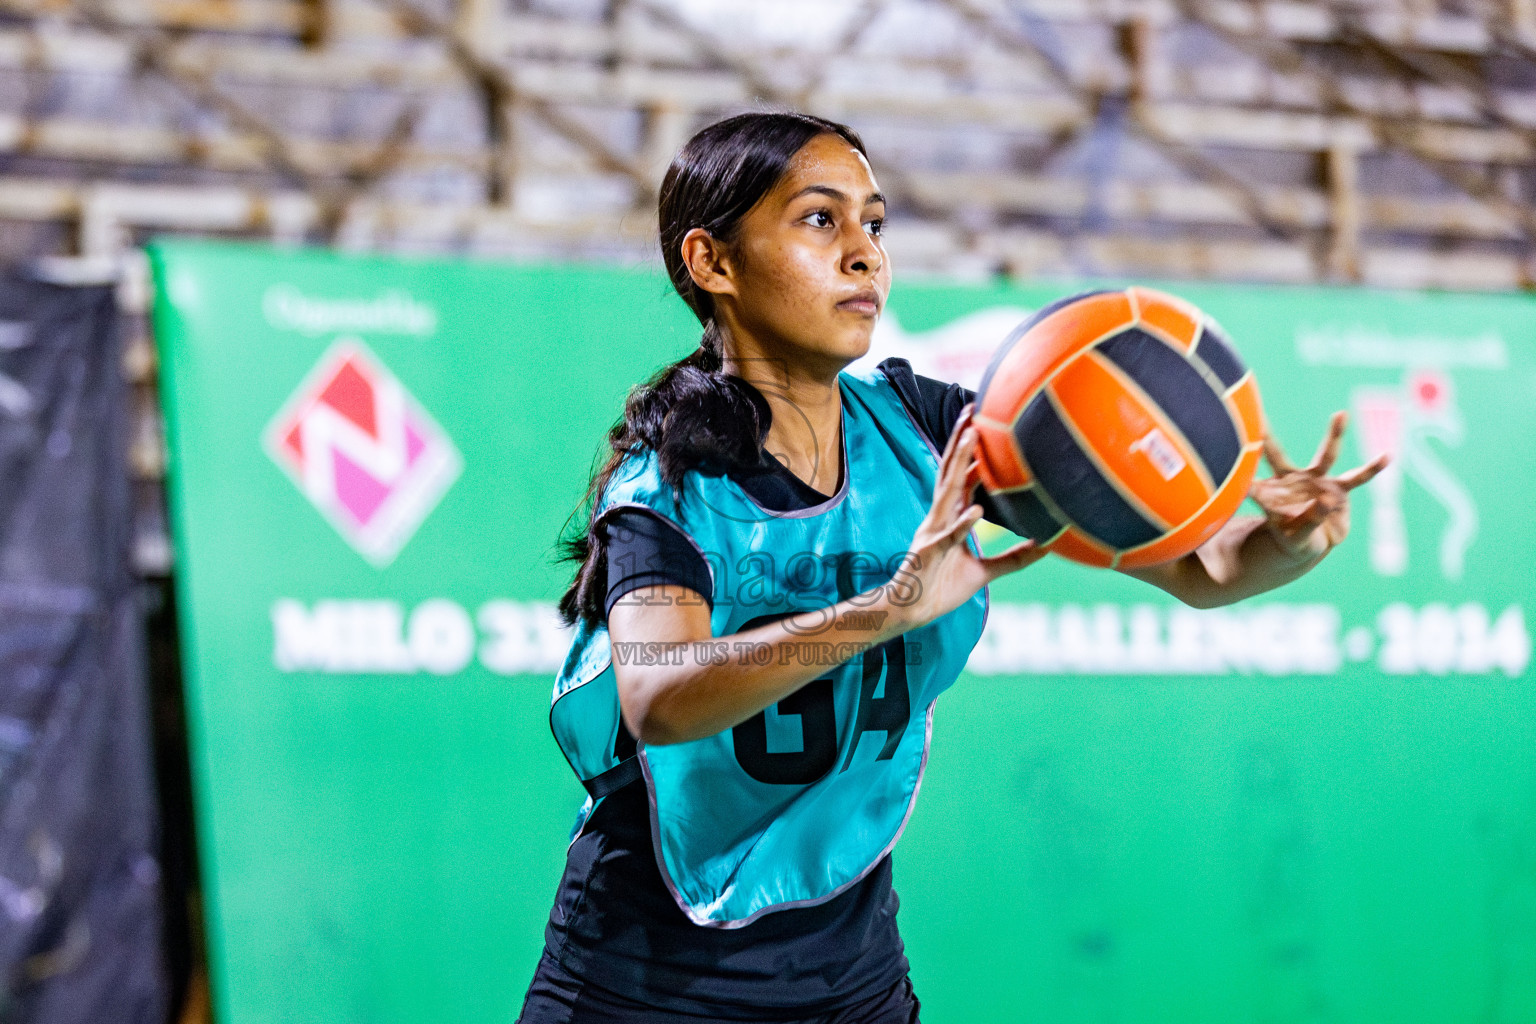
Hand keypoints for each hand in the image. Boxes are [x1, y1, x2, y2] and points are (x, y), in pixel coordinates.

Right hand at [891, 405, 1045, 626]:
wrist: (912, 611)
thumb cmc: (943, 588)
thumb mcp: (986, 572)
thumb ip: (1015, 558)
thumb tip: (1048, 547)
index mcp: (949, 517)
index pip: (960, 476)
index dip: (970, 450)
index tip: (982, 422)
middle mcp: (939, 516)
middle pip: (950, 470)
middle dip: (959, 440)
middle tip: (972, 410)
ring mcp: (933, 532)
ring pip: (948, 492)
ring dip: (960, 465)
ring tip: (972, 439)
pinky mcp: (931, 553)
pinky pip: (950, 536)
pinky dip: (963, 522)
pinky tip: (977, 510)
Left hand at [1252, 411, 1388, 559]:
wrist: (1311, 542)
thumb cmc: (1290, 535)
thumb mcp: (1289, 535)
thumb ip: (1302, 521)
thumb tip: (1321, 502)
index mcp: (1275, 491)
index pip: (1254, 479)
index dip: (1243, 467)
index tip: (1234, 446)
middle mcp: (1294, 480)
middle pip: (1278, 456)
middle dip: (1268, 438)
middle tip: (1258, 417)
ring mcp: (1318, 483)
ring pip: (1325, 456)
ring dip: (1333, 436)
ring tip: (1340, 414)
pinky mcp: (1339, 492)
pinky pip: (1357, 478)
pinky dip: (1371, 469)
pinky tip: (1386, 457)